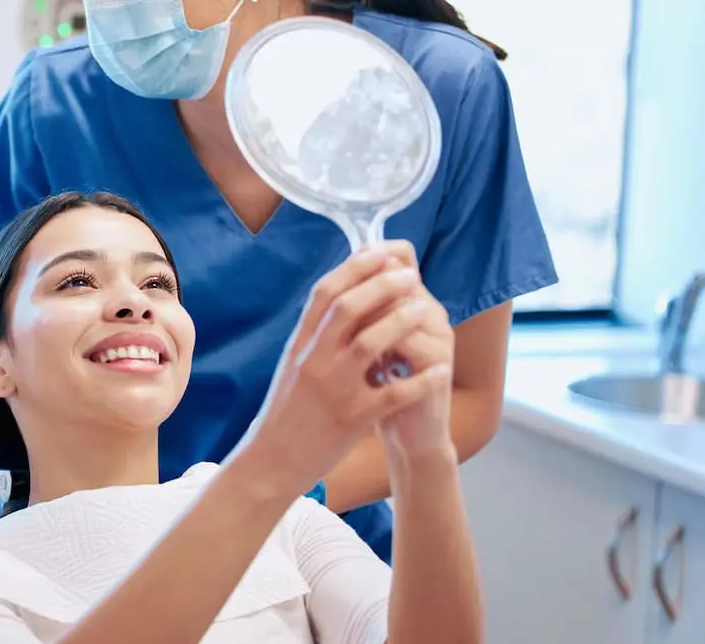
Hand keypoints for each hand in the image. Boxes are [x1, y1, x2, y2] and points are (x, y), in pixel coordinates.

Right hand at [231, 243, 451, 498]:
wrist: (273, 459)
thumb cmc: (287, 409)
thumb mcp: (293, 362)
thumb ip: (316, 333)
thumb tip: (342, 294)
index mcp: (300, 344)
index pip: (325, 293)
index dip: (354, 268)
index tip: (380, 253)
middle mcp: (313, 360)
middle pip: (348, 308)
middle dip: (382, 286)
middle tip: (410, 275)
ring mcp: (333, 389)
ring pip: (370, 344)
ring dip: (401, 321)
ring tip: (426, 308)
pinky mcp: (352, 419)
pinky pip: (392, 395)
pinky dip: (419, 381)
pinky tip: (440, 371)